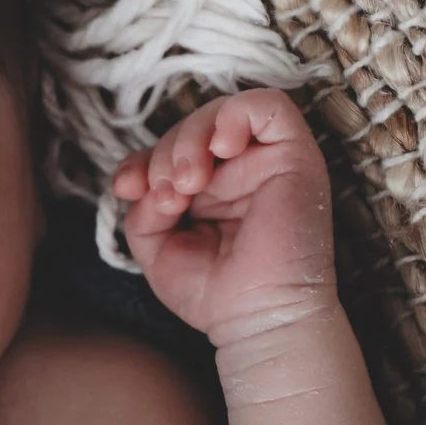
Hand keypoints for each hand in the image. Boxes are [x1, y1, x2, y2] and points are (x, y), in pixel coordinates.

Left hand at [110, 89, 337, 346]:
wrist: (257, 319)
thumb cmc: (214, 292)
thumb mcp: (157, 247)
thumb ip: (143, 207)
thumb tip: (144, 181)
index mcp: (209, 187)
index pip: (168, 147)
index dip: (142, 159)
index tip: (129, 189)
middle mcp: (239, 169)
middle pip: (191, 126)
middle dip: (166, 153)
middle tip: (169, 196)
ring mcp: (267, 160)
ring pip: (222, 110)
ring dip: (190, 138)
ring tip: (187, 183)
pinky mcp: (295, 155)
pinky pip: (269, 106)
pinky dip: (234, 117)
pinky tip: (220, 149)